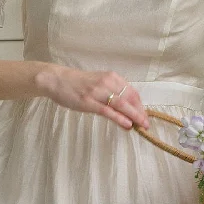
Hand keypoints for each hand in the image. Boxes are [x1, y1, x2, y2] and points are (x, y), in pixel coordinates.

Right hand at [35, 66, 149, 130]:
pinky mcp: (89, 102)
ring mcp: (98, 92)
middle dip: (140, 113)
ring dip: (134, 116)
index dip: (140, 105)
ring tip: (141, 127)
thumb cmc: (77, 83)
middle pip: (130, 98)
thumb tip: (126, 107)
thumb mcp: (98, 82)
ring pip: (122, 105)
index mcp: (111, 77)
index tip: (145, 116)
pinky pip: (108, 111)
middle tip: (146, 125)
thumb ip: (111, 92)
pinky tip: (127, 125)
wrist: (56, 80)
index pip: (132, 92)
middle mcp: (107, 82)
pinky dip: (120, 118)